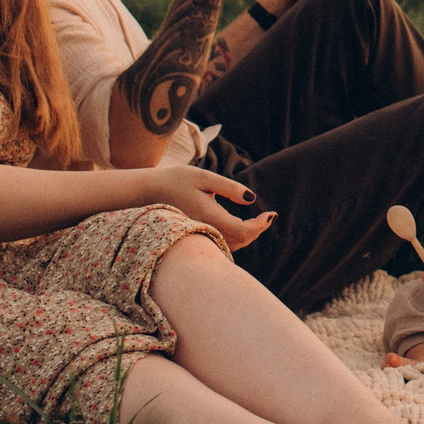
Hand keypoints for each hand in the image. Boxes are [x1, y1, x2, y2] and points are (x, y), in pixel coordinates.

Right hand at [146, 165, 275, 251]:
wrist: (152, 192)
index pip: (242, 230)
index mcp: (208, 215)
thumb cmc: (178, 180)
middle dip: (257, 230)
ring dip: (248, 236)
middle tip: (269, 216)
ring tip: (260, 221)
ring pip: (231, 246)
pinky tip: (242, 226)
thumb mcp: (205, 177)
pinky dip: (236, 238)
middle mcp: (204, 230)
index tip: (271, 213)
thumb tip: (252, 199)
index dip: (260, 225)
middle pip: (239, 241)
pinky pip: (221, 245)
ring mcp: (199, 236)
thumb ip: (229, 188)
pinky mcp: (197, 237)